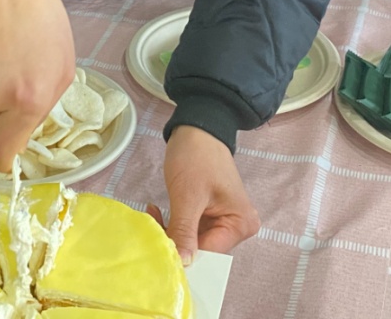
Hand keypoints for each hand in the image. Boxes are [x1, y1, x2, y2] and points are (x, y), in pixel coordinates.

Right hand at [0, 0, 74, 171]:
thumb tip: (18, 135)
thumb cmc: (44, 22)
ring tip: (1, 58)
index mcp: (28, 101)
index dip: (5, 157)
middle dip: (0, 122)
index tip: (8, 152)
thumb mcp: (63, 69)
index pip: (2, 155)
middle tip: (12, 91)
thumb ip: (42, 109)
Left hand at [149, 125, 259, 265]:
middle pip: (202, 249)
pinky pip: (190, 228)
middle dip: (175, 241)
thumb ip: (185, 231)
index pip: (210, 253)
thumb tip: (181, 265)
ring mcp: (223, 219)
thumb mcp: (188, 196)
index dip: (185, 255)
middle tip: (150, 230)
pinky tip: (156, 211)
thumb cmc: (197, 157)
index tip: (159, 250)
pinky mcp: (209, 213)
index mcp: (240, 224)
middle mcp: (237, 226)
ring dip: (170, 231)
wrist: (197, 125)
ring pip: (192, 240)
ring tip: (151, 216)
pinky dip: (173, 223)